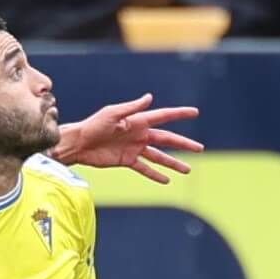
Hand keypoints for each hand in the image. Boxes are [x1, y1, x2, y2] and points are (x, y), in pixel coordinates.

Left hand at [60, 93, 203, 183]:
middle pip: (167, 139)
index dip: (180, 114)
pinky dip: (155, 174)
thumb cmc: (93, 125)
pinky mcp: (126, 161)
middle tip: (200, 148)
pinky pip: (144, 168)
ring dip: (173, 163)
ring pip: (159, 156)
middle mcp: (139, 134)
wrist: (79, 143)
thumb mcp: (112, 114)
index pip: (164, 116)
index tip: (195, 112)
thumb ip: (132, 108)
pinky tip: (166, 181)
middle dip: (183, 143)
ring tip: (187, 170)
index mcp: (138, 121)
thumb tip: (150, 98)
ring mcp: (134, 148)